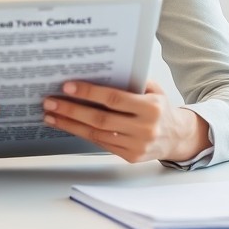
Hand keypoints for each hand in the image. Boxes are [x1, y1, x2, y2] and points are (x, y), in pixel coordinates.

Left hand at [42, 80, 208, 162]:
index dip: (89, 93)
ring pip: (96, 134)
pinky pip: (100, 144)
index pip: (114, 99)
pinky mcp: (129, 156)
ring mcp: (137, 146)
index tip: (68, 86)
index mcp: (151, 108)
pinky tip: (67, 125)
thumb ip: (131, 82)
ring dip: (70, 124)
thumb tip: (97, 71)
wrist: (177, 137)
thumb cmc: (161, 109)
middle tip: (50, 102)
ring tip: (51, 115)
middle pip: (100, 119)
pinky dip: (81, 134)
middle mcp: (144, 129)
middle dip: (71, 110)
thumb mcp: (154, 90)